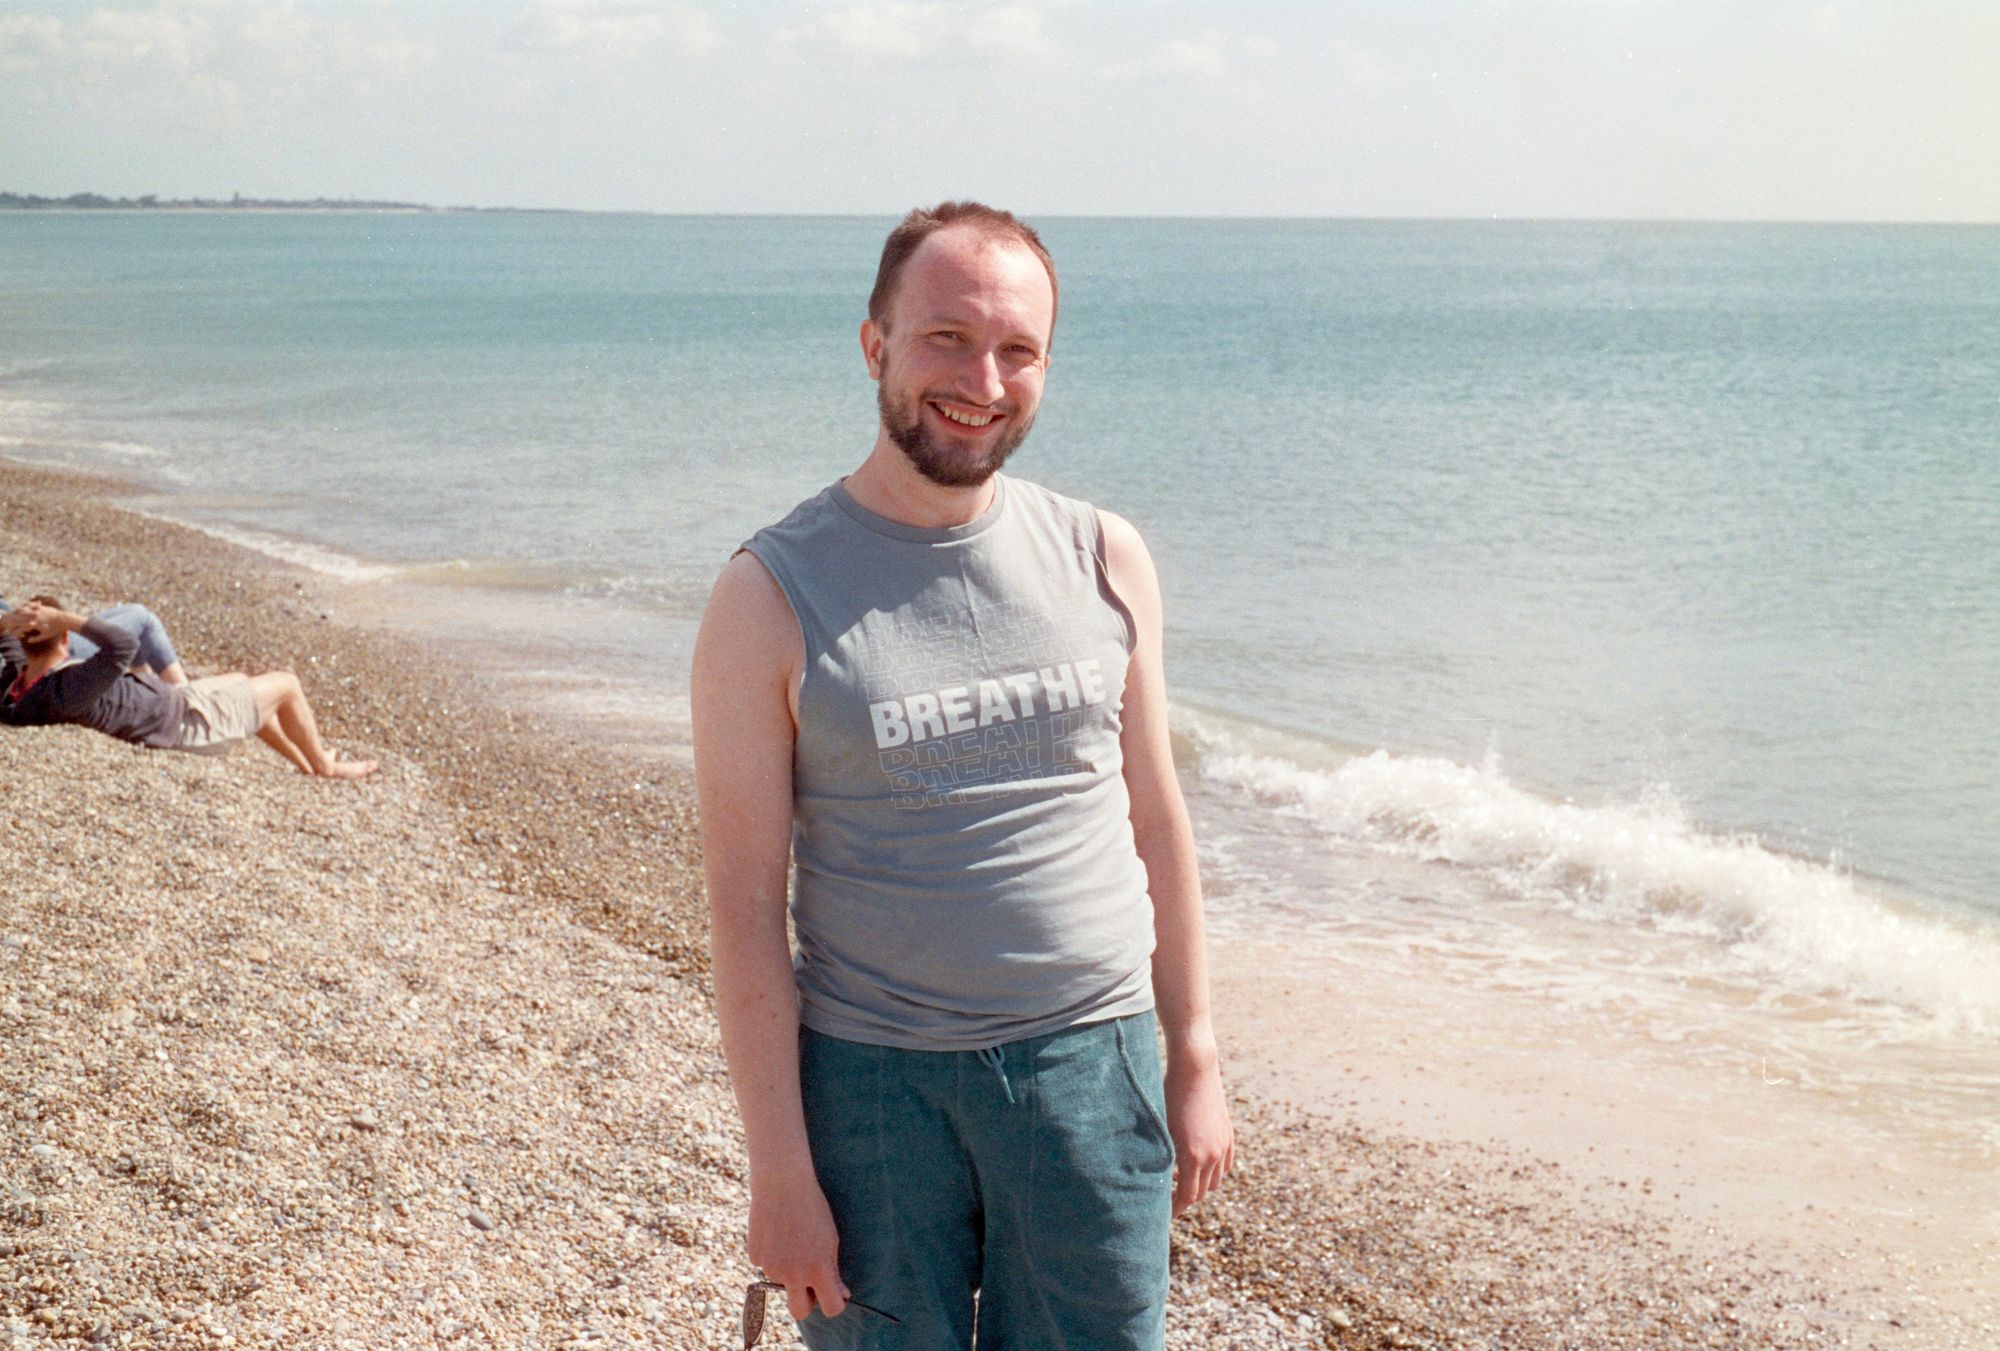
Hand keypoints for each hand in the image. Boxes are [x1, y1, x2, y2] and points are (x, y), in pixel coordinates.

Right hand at [11, 601, 70, 644]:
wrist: (65, 620)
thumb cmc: (55, 629)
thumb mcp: (46, 635)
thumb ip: (36, 639)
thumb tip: (28, 641)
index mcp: (35, 624)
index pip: (23, 627)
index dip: (20, 629)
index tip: (21, 632)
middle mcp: (35, 617)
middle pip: (22, 618)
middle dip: (18, 621)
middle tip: (17, 623)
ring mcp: (38, 611)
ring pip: (26, 611)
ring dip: (23, 613)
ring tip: (21, 616)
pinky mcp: (42, 607)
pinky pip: (32, 606)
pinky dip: (29, 608)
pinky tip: (28, 610)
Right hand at [746, 1168, 848, 1321]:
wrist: (782, 1183)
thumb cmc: (812, 1208)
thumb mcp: (830, 1238)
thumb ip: (833, 1270)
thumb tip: (841, 1294)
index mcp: (818, 1269)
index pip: (831, 1308)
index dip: (834, 1304)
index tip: (833, 1295)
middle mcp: (793, 1274)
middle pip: (799, 1312)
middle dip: (806, 1304)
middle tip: (810, 1285)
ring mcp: (771, 1268)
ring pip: (782, 1282)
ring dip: (788, 1271)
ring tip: (792, 1238)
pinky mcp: (755, 1257)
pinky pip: (766, 1266)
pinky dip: (772, 1256)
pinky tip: (776, 1233)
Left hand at [1164, 1045, 1233, 1215]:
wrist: (1194, 1068)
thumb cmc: (1168, 1095)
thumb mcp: (1161, 1129)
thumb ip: (1163, 1157)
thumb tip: (1158, 1178)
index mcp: (1191, 1156)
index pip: (1187, 1197)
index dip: (1176, 1208)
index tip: (1166, 1214)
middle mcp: (1211, 1154)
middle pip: (1202, 1192)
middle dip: (1187, 1197)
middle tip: (1171, 1198)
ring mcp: (1223, 1145)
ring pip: (1216, 1180)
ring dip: (1202, 1185)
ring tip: (1185, 1181)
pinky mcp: (1228, 1134)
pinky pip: (1226, 1164)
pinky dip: (1215, 1171)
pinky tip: (1202, 1167)